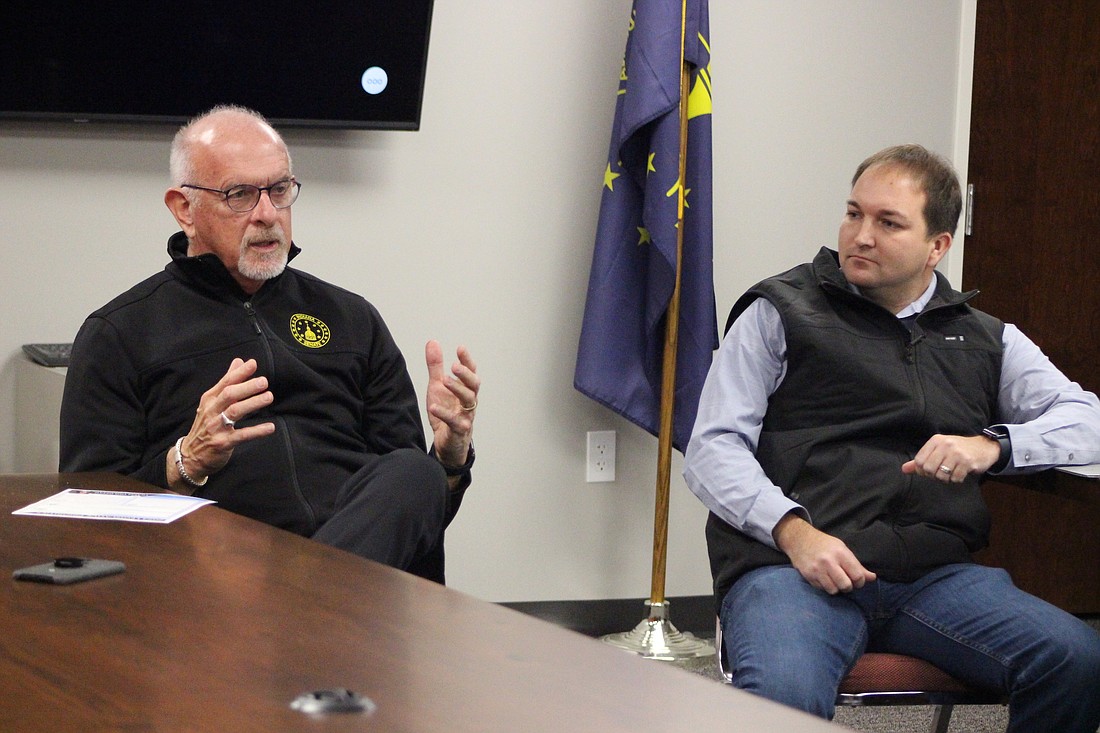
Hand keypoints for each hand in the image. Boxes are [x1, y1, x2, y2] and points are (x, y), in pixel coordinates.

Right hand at [170, 358, 275, 485]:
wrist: (191, 456)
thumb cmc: (206, 425)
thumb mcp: (212, 402)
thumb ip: (226, 382)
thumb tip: (239, 361)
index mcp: (210, 399)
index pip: (225, 382)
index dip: (239, 373)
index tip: (253, 364)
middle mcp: (211, 411)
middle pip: (229, 395)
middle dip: (247, 387)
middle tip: (264, 381)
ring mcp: (216, 427)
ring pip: (234, 412)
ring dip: (253, 403)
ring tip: (268, 397)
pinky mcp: (223, 443)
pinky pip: (242, 435)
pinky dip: (256, 431)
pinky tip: (270, 427)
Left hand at [425, 340, 478, 468]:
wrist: (448, 443)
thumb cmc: (446, 412)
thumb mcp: (438, 387)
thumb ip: (436, 367)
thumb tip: (433, 342)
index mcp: (465, 389)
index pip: (470, 372)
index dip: (467, 360)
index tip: (460, 348)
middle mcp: (469, 401)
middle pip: (474, 385)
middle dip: (466, 374)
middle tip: (454, 365)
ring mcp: (466, 415)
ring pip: (469, 401)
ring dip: (458, 390)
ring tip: (445, 381)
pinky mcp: (459, 430)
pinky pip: (454, 421)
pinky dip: (444, 414)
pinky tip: (433, 407)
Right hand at [773, 513, 875, 593]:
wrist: (799, 539)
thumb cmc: (824, 544)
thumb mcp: (842, 549)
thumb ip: (857, 565)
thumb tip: (872, 578)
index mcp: (840, 553)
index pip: (857, 576)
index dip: (860, 581)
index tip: (856, 579)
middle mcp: (829, 562)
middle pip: (846, 585)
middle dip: (848, 586)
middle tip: (845, 581)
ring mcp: (817, 569)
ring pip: (833, 590)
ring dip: (836, 588)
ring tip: (834, 580)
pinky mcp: (808, 576)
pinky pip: (822, 589)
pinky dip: (825, 586)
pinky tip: (824, 578)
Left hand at [901, 434, 1000, 483]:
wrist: (984, 446)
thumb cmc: (958, 450)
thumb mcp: (938, 450)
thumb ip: (921, 460)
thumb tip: (903, 469)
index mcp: (935, 441)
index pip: (919, 461)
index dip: (922, 471)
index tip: (931, 470)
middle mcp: (945, 445)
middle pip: (928, 469)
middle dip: (934, 476)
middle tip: (942, 473)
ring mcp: (956, 453)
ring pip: (941, 475)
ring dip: (946, 479)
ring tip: (952, 472)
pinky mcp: (967, 461)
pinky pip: (955, 478)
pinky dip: (957, 479)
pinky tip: (960, 473)